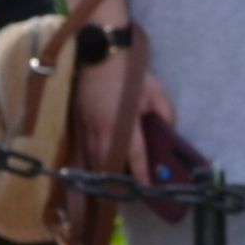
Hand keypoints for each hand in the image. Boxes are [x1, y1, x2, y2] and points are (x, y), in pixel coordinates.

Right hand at [71, 50, 171, 182]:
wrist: (99, 53)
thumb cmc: (127, 71)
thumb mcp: (153, 89)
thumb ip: (164, 111)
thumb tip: (167, 128)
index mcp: (124, 124)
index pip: (135, 157)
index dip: (141, 174)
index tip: (146, 188)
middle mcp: (104, 131)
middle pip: (109, 165)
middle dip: (117, 182)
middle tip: (127, 192)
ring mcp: (87, 127)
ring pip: (93, 160)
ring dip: (103, 174)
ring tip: (111, 185)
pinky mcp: (77, 122)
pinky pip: (83, 149)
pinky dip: (90, 160)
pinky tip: (96, 166)